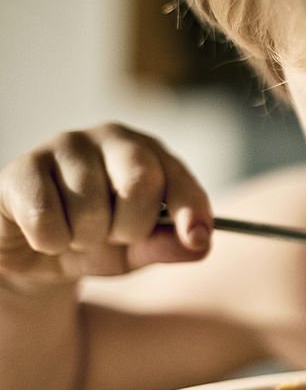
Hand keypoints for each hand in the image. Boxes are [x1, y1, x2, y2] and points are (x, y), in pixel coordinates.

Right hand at [0, 123, 212, 289]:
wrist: (35, 250)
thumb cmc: (96, 241)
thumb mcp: (138, 250)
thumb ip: (168, 245)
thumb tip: (199, 244)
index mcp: (149, 154)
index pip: (179, 178)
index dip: (191, 209)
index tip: (196, 239)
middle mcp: (111, 138)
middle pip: (140, 183)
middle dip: (132, 228)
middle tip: (114, 236)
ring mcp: (65, 145)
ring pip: (90, 207)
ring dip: (85, 239)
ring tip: (75, 233)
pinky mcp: (23, 167)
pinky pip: (46, 218)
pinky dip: (50, 241)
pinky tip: (46, 233)